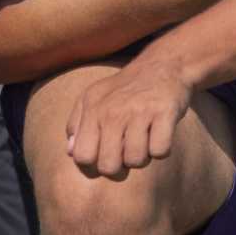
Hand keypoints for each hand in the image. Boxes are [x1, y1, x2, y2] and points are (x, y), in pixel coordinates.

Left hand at [66, 53, 194, 177]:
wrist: (163, 66)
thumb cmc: (125, 89)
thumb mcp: (94, 98)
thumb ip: (78, 124)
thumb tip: (70, 152)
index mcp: (93, 109)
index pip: (82, 157)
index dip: (93, 167)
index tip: (105, 158)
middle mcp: (113, 110)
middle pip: (109, 166)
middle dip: (119, 168)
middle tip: (125, 154)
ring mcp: (139, 112)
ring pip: (136, 161)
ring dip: (142, 158)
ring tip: (144, 141)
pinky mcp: (164, 113)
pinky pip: (160, 151)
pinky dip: (161, 149)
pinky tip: (159, 135)